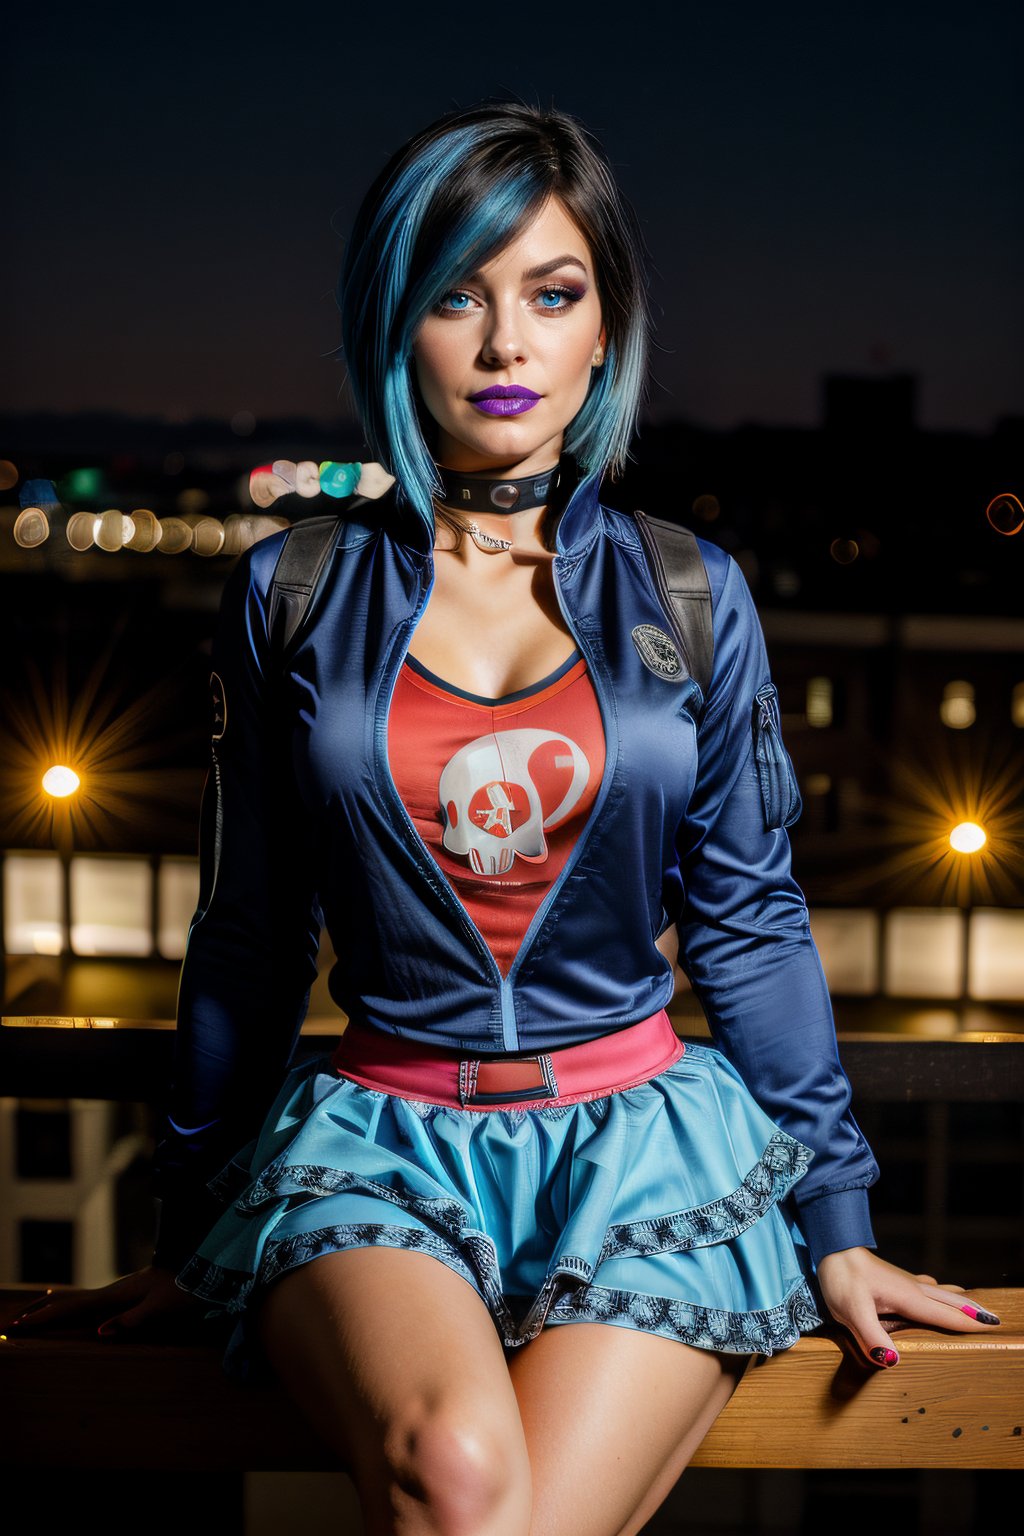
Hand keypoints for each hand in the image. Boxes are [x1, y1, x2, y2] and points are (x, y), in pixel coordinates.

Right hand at [7, 1265, 204, 1339]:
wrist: (207, 1269)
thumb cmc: (186, 1290)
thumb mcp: (161, 1308)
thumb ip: (131, 1321)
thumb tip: (99, 1334)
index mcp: (118, 1294)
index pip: (75, 1308)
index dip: (48, 1318)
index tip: (23, 1325)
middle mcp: (115, 1290)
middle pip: (70, 1302)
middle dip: (42, 1313)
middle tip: (14, 1324)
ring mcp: (121, 1291)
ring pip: (78, 1300)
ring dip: (53, 1310)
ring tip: (31, 1315)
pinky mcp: (128, 1294)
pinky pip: (90, 1301)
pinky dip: (70, 1305)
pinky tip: (68, 1305)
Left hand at [816, 1246, 1000, 1368]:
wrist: (831, 1246)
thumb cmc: (841, 1278)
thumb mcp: (852, 1311)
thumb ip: (872, 1336)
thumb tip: (894, 1362)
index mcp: (909, 1299)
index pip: (945, 1315)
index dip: (968, 1323)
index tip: (992, 1327)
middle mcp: (913, 1289)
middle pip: (950, 1301)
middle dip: (972, 1310)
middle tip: (995, 1319)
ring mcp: (904, 1281)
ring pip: (940, 1292)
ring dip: (959, 1299)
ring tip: (974, 1306)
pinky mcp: (894, 1278)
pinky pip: (926, 1286)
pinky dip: (940, 1291)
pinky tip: (936, 1288)